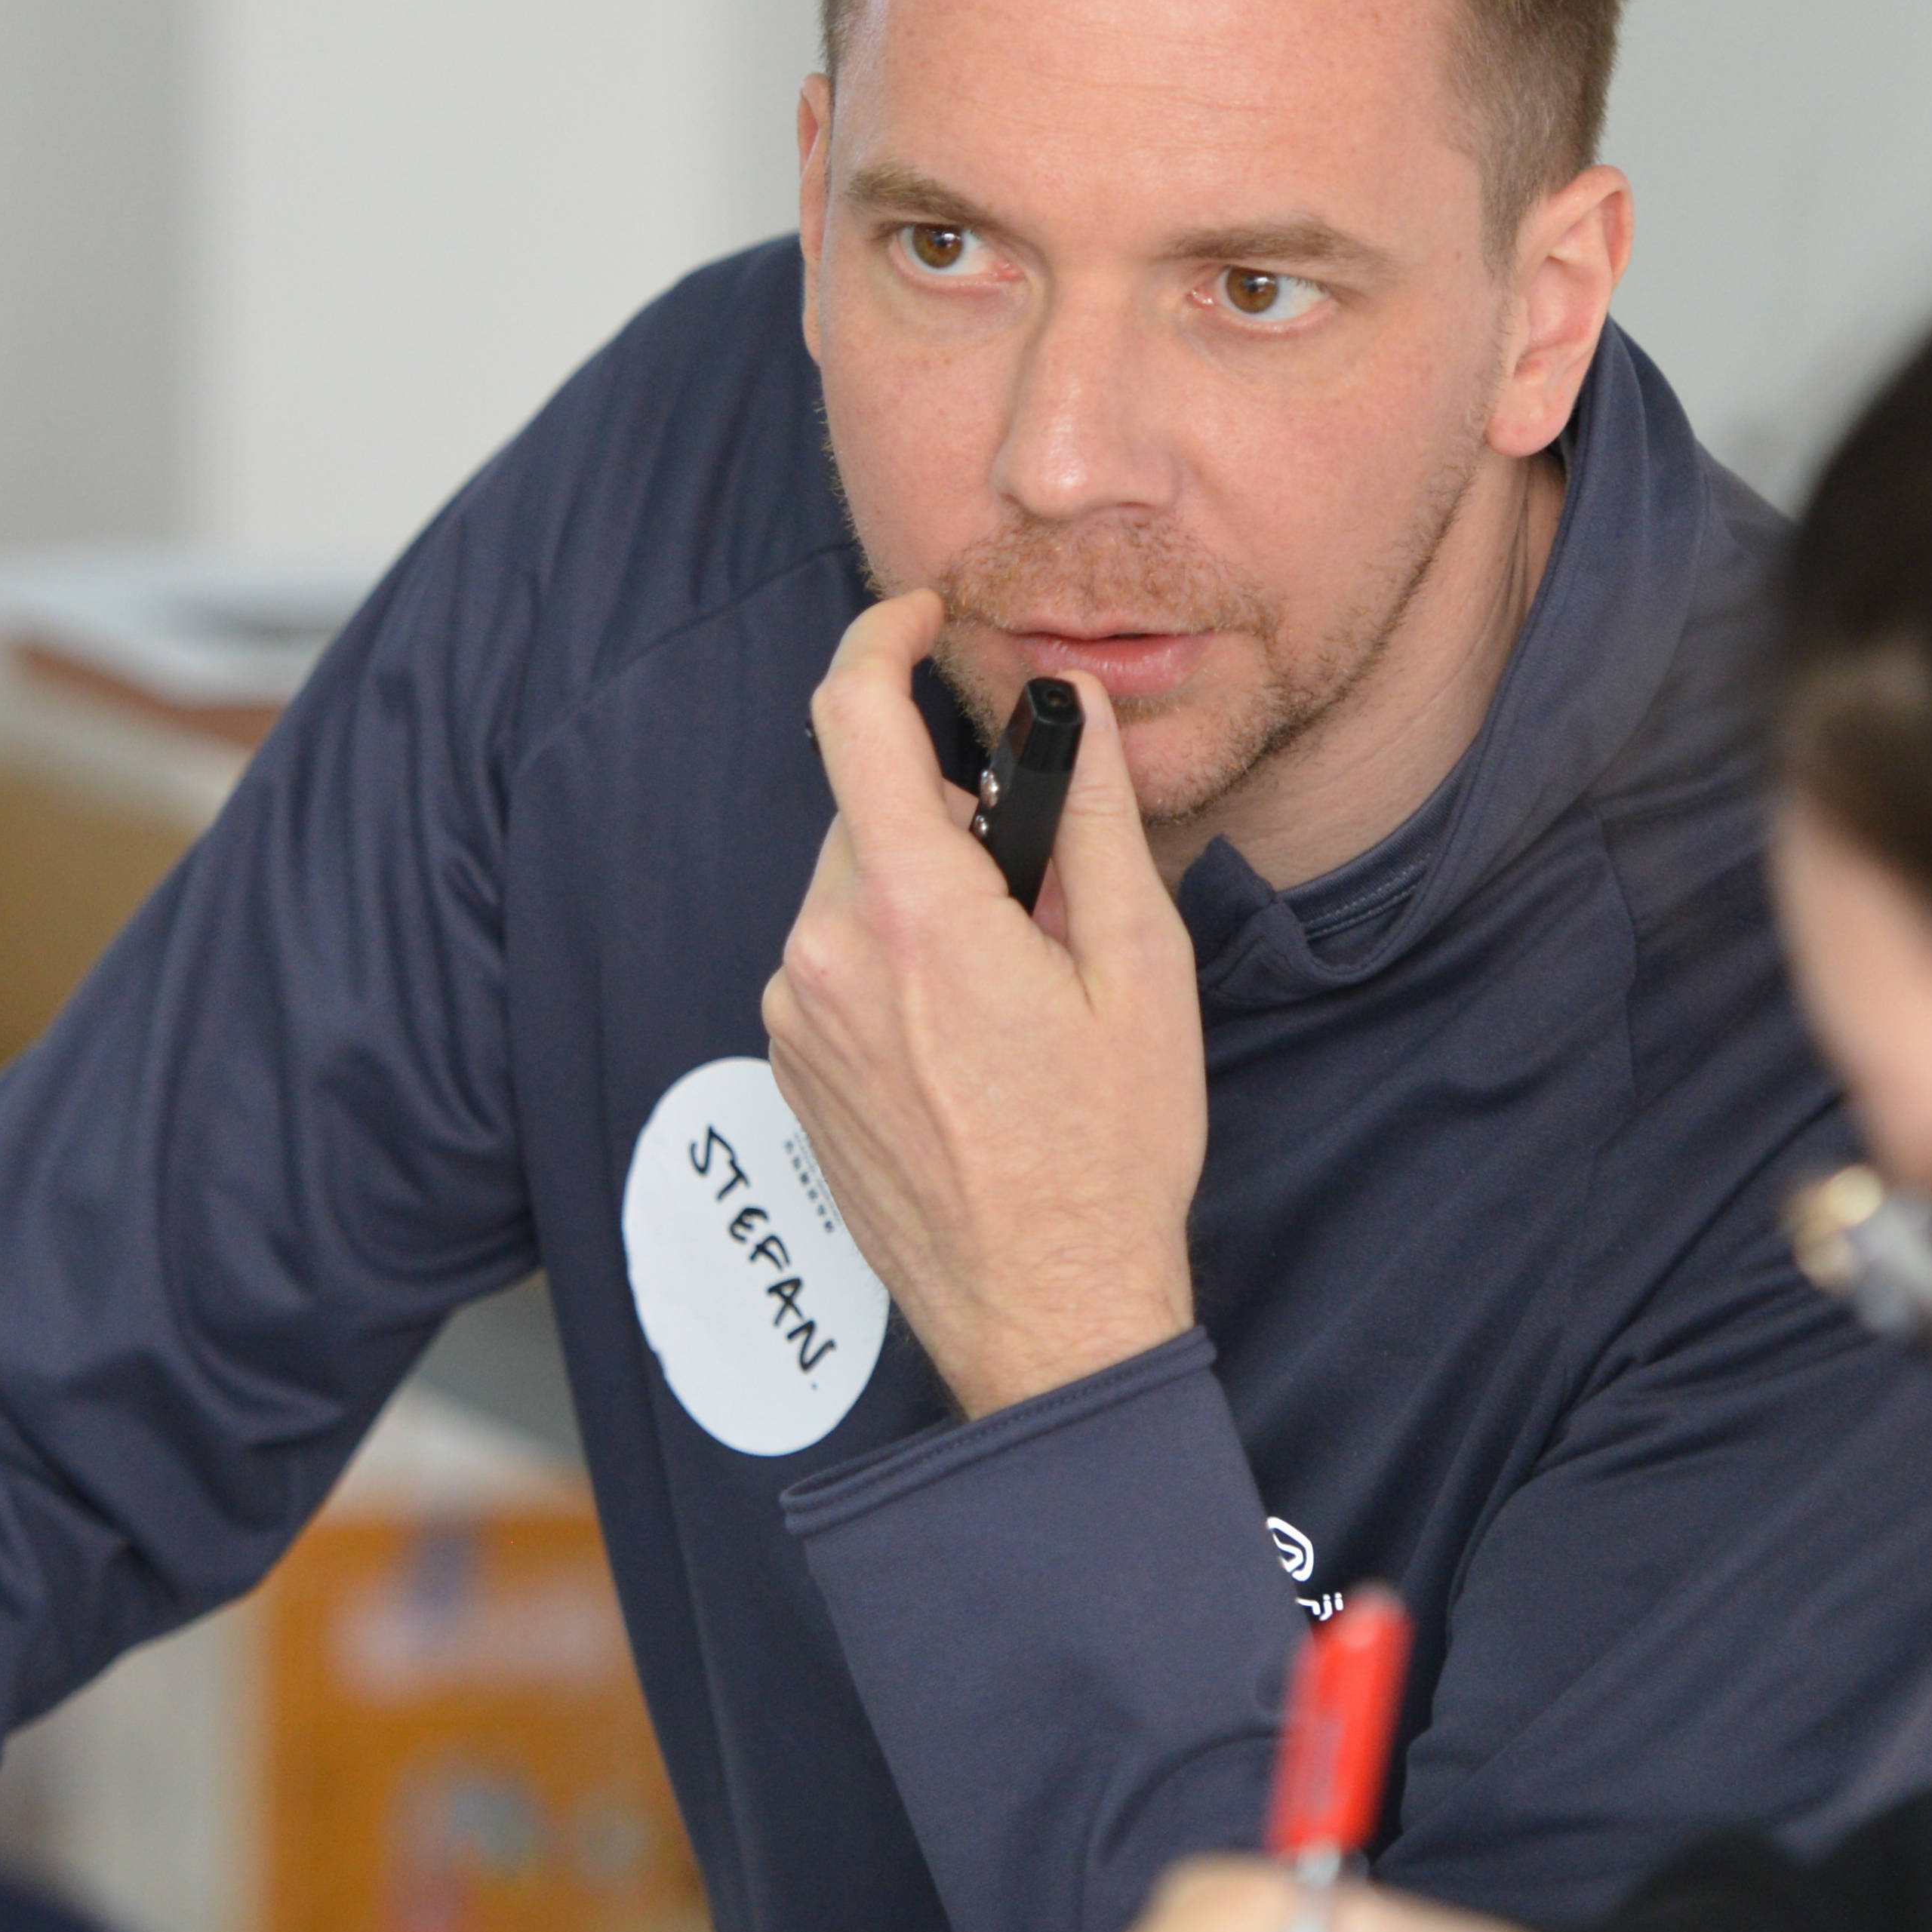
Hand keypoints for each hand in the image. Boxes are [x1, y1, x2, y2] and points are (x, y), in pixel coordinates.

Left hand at [762, 590, 1204, 1416]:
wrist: (1045, 1311)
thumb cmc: (1107, 1153)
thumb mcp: (1140, 969)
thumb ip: (1094, 817)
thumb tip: (1072, 709)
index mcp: (913, 914)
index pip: (852, 716)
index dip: (881, 638)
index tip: (922, 620)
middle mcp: (825, 953)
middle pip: (869, 812)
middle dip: (951, 819)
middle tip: (1045, 902)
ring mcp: (795, 1016)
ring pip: (853, 889)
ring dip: (925, 898)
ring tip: (1014, 993)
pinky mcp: (791, 1065)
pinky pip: (835, 961)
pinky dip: (896, 962)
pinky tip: (968, 1042)